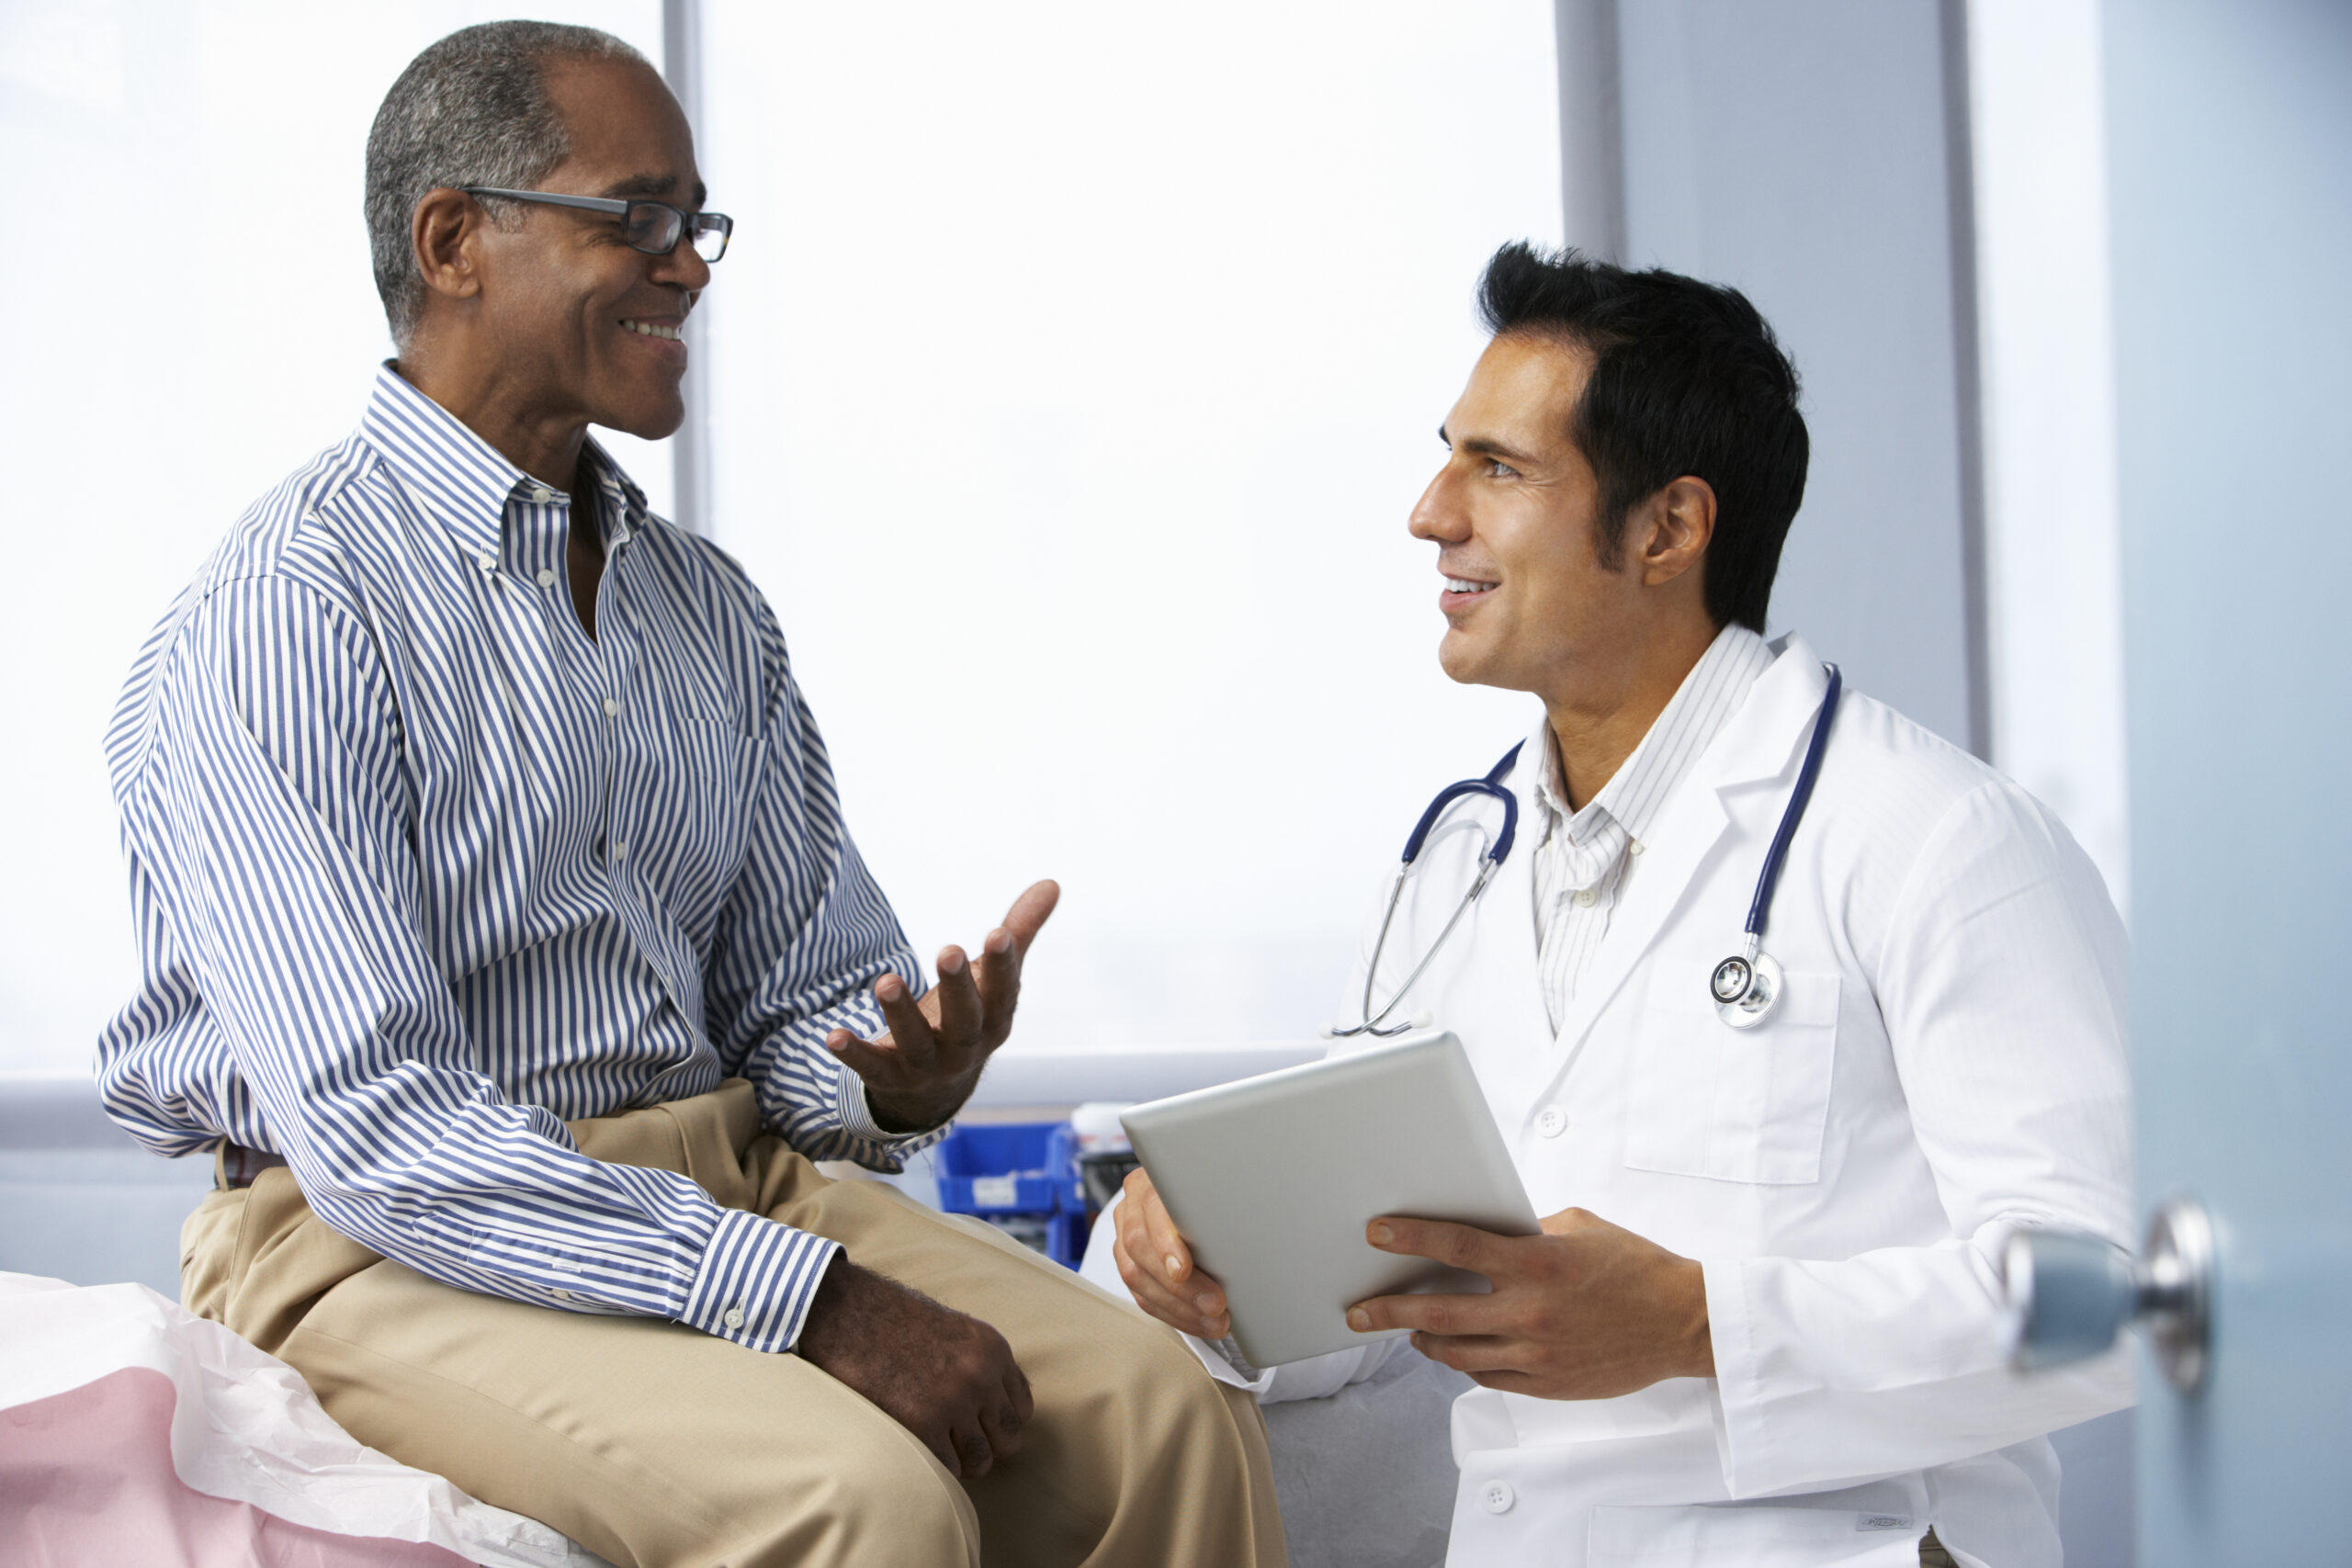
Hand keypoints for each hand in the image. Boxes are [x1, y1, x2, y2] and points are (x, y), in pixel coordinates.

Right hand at [794, 1256, 1033, 1477]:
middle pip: (1009, 1438)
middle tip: (962, 1445)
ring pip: (981, 1460)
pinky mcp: (921, 1424)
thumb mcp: (954, 1331)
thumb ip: (981, 1364)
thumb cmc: (893, 1321)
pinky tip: (921, 1451)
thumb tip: (998, 1405)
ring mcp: (953, 1402)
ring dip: (964, 1464)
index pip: (1022, 1407)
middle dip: (988, 1447)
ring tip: (942, 1452)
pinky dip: (937, 1467)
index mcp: (992, 1349)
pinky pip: (946, 1467)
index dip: (1000, 1422)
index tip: (980, 1426)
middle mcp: (980, 1377)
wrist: (847, 1313)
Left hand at [826, 880, 1059, 1130]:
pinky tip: (834, 1035)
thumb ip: (1019, 930)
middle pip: (965, 1019)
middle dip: (957, 987)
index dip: (1002, 965)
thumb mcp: (993, 980)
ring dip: (902, 1015)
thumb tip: (1052, 883)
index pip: (1003, 992)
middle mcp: (966, 1046)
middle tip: (949, 950)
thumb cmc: (970, 1016)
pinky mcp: (891, 1076)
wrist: (937, 1089)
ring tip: (886, 982)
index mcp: (995, 1019)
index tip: (998, 933)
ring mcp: (929, 1066)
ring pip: (917, 1042)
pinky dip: (854, 1053)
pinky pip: (872, 1067)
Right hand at [1110, 1166, 1231, 1338]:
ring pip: (1136, 1276)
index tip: (1184, 1270)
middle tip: (1215, 1305)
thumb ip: (1220, 1206)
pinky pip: (1143, 1296)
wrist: (1191, 1201)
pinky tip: (1199, 1323)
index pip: (1151, 1206)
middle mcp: (1130, 1207)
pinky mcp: (1128, 1264)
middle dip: (1181, 1286)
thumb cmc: (1212, 1196)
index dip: (1165, 1241)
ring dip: (1180, 1307)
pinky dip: (1174, 1314)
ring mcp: (1123, 1236)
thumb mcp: (1217, 1191)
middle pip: (1140, 1247)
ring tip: (1214, 1322)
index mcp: (1149, 1181)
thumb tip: (1252, 1232)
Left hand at [1345, 1207, 1712, 1399]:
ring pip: (1456, 1353)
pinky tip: (1452, 1352)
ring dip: (1422, 1340)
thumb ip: (1526, 1231)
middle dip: (1388, 1310)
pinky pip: (1487, 1376)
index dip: (1411, 1238)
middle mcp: (1530, 1311)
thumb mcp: (1578, 1227)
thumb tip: (1484, 1232)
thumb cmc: (1632, 1266)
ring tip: (1405, 1330)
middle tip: (1358, 1309)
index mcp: (1537, 1263)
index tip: (1376, 1234)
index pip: (1457, 1247)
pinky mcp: (1546, 1384)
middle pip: (1439, 1313)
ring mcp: (1536, 1353)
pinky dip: (1463, 1362)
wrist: (1681, 1322)